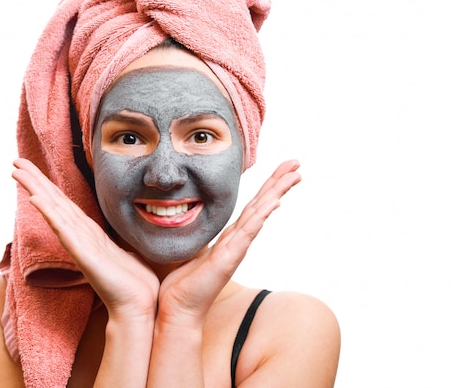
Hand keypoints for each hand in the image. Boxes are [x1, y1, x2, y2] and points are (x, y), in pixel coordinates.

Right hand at [12, 158, 158, 320]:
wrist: (139, 306)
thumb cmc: (134, 282)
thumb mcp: (126, 251)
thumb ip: (117, 239)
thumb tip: (123, 230)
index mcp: (90, 234)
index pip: (65, 204)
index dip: (48, 185)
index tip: (32, 168)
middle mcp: (81, 237)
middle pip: (54, 202)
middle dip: (35, 180)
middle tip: (15, 160)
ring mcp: (81, 246)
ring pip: (55, 212)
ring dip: (36, 190)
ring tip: (18, 172)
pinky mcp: (85, 257)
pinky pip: (65, 231)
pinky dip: (50, 215)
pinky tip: (36, 199)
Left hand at [157, 159, 301, 324]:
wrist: (175, 310)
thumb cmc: (178, 282)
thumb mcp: (187, 246)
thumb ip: (191, 230)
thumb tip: (177, 210)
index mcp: (228, 237)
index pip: (251, 205)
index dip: (266, 186)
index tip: (281, 168)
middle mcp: (237, 241)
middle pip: (262, 204)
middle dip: (279, 181)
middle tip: (296, 162)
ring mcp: (236, 249)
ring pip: (260, 213)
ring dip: (277, 192)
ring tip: (294, 175)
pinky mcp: (229, 259)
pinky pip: (248, 232)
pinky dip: (262, 215)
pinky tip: (275, 201)